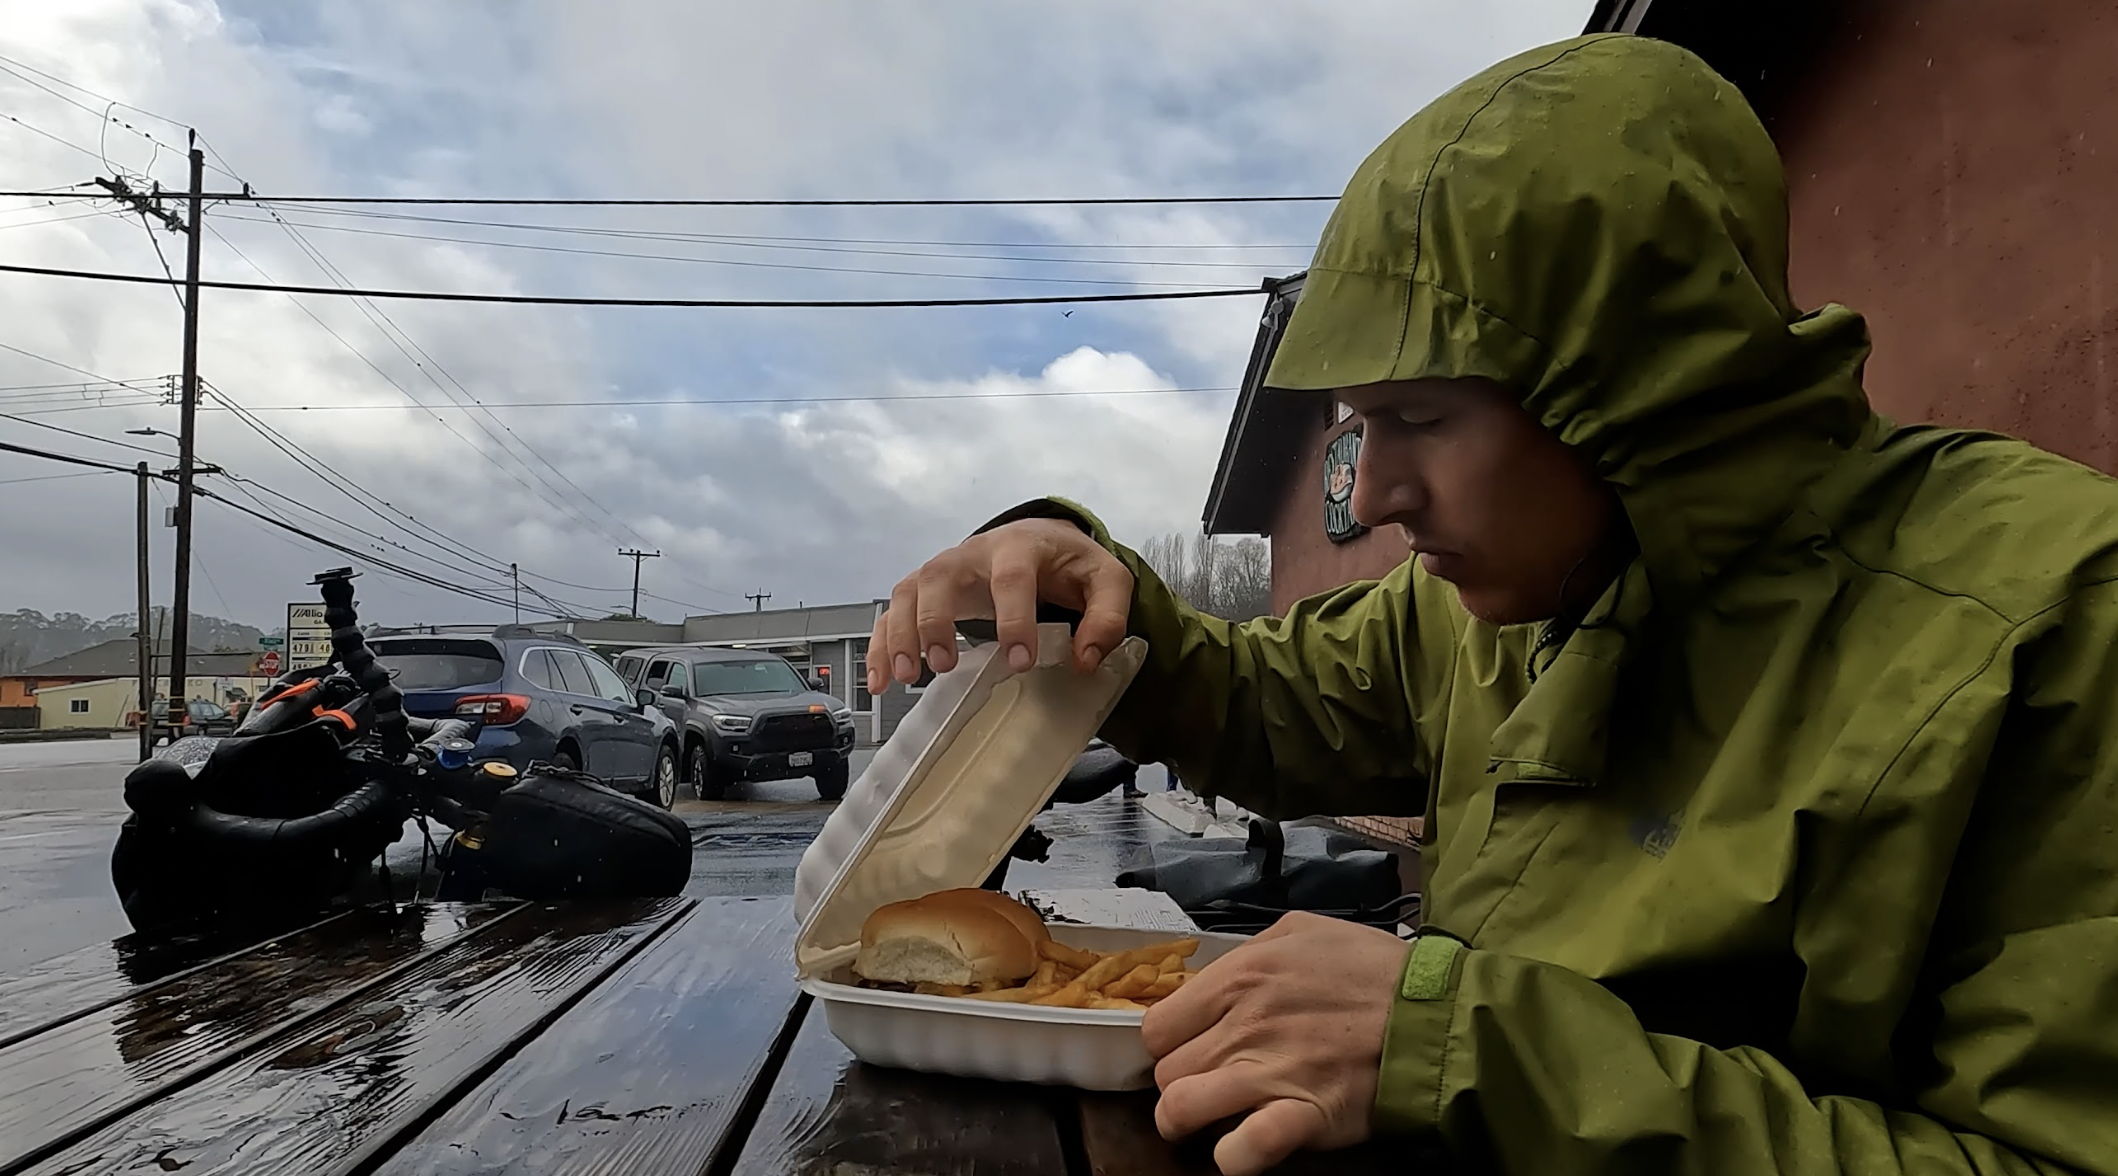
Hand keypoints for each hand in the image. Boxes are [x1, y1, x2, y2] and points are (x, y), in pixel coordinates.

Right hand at [865, 517, 1132, 691]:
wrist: (1040, 540)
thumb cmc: (1068, 563)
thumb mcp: (1105, 581)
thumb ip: (1107, 616)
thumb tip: (1085, 659)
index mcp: (1020, 546)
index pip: (1012, 577)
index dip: (1013, 617)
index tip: (1020, 659)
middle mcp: (973, 554)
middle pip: (941, 578)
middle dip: (936, 621)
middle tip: (945, 665)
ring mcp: (943, 570)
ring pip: (908, 593)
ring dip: (900, 634)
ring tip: (907, 677)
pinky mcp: (926, 590)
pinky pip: (892, 613)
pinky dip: (881, 645)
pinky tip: (881, 680)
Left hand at [1141, 912, 1411, 1175]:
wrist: (1434, 1012)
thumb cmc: (1372, 968)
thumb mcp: (1302, 931)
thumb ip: (1248, 952)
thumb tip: (1212, 980)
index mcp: (1240, 977)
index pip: (1157, 1026)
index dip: (1169, 1043)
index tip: (1188, 1049)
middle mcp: (1242, 1025)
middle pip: (1166, 1072)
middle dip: (1182, 1081)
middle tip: (1208, 1082)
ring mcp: (1269, 1073)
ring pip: (1181, 1110)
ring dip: (1189, 1121)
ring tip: (1211, 1120)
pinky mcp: (1303, 1117)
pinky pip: (1241, 1151)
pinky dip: (1233, 1157)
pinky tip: (1241, 1148)